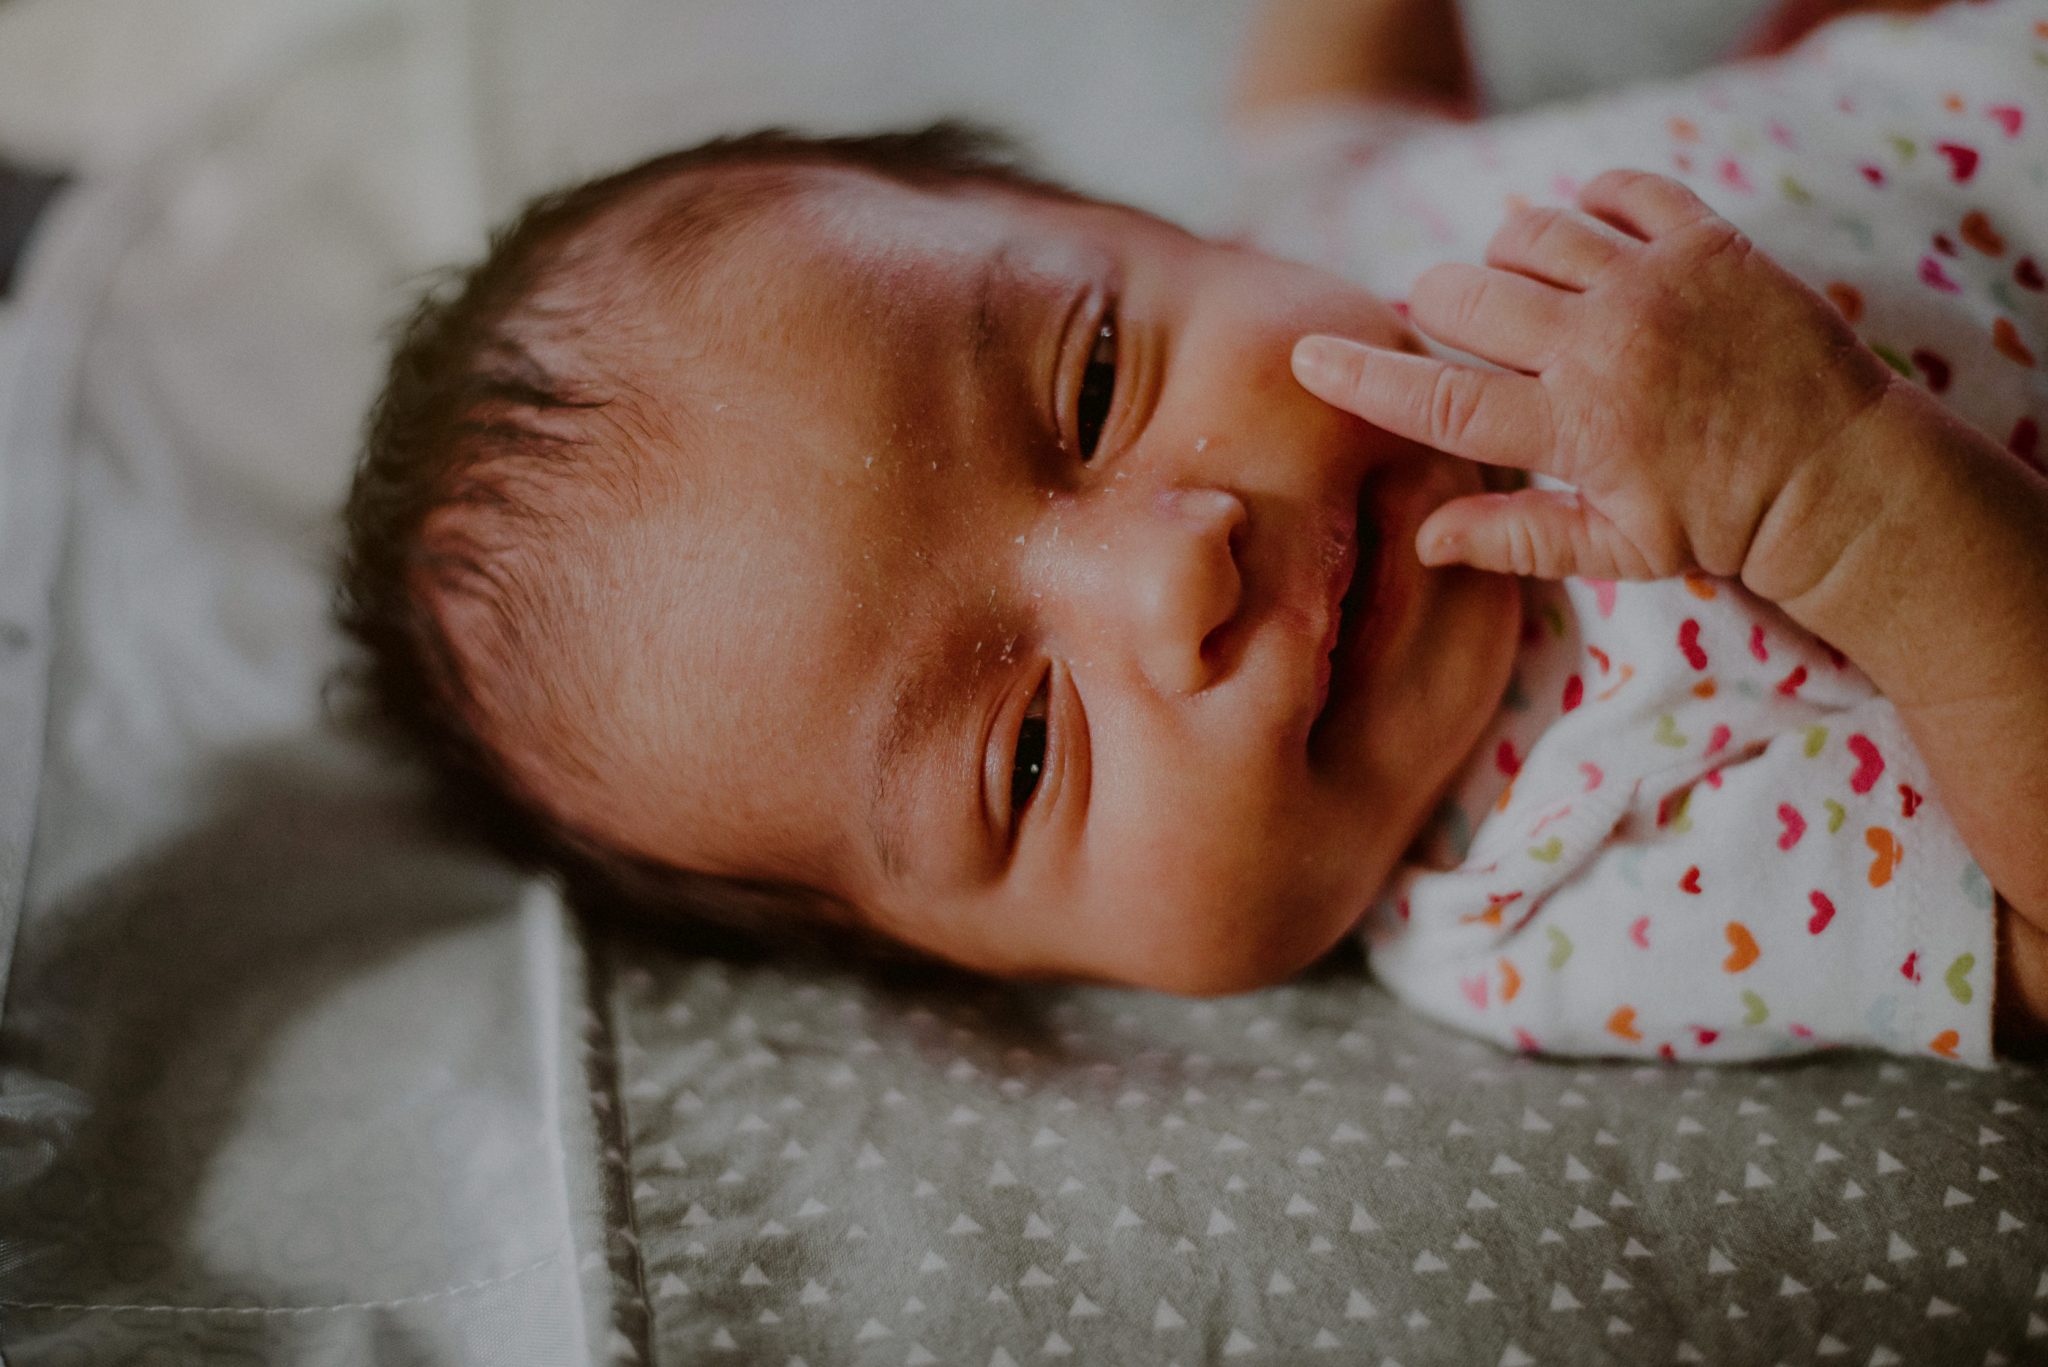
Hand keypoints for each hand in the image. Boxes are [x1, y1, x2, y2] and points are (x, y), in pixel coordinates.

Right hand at [1291, 169, 1899, 585]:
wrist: (1840, 472)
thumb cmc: (1721, 521)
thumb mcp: (1616, 550)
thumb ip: (1515, 538)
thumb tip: (1422, 540)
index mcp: (1573, 429)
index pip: (1438, 398)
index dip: (1362, 376)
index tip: (1307, 355)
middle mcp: (1603, 345)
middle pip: (1466, 296)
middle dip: (1439, 305)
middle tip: (1455, 322)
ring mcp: (1656, 284)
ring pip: (1530, 231)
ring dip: (1507, 254)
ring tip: (1527, 288)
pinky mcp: (1707, 241)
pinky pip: (1620, 191)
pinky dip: (1590, 204)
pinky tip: (1591, 240)